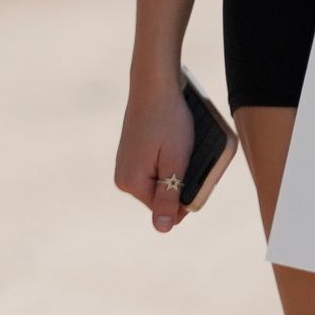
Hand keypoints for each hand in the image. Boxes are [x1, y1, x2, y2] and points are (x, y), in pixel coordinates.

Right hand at [112, 73, 201, 234]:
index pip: (166, 210)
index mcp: (132, 183)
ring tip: (178, 146)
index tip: (191, 168)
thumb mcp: (175, 161)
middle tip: (186, 154)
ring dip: (174, 171)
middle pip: (162, 198)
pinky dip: (167, 162)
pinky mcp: (131, 156)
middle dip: (179, 182)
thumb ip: (169, 197)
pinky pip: (155, 171)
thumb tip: (163, 229)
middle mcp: (123, 179)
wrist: (153, 85)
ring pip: (160, 184)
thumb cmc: (168, 121)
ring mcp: (125, 167)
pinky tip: (171, 142)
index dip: (185, 195)